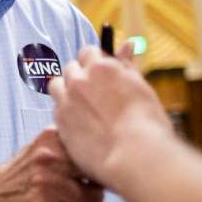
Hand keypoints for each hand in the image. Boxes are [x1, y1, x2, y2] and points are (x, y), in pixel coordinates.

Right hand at [0, 127, 103, 201]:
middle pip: (97, 175)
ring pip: (94, 200)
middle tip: (80, 189)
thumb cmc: (25, 173)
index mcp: (50, 138)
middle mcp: (48, 159)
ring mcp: (46, 184)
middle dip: (94, 185)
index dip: (95, 164)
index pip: (93, 150)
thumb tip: (110, 153)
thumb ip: (70, 144)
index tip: (88, 172)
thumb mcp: (43, 146)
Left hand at [49, 43, 170, 188]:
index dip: (96, 62)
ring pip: (57, 86)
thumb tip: (127, 44)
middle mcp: (79, 80)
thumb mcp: (139, 86)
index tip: (102, 74)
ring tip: (83, 106)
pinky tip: (81, 124)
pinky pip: (56, 110)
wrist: (135, 156)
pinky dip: (65, 112)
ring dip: (66, 90)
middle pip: (71, 68)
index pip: (88, 52)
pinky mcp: (60, 123)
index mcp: (101, 67)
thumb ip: (127, 65)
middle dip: (80, 76)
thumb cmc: (145, 122)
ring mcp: (66, 102)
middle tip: (95, 92)